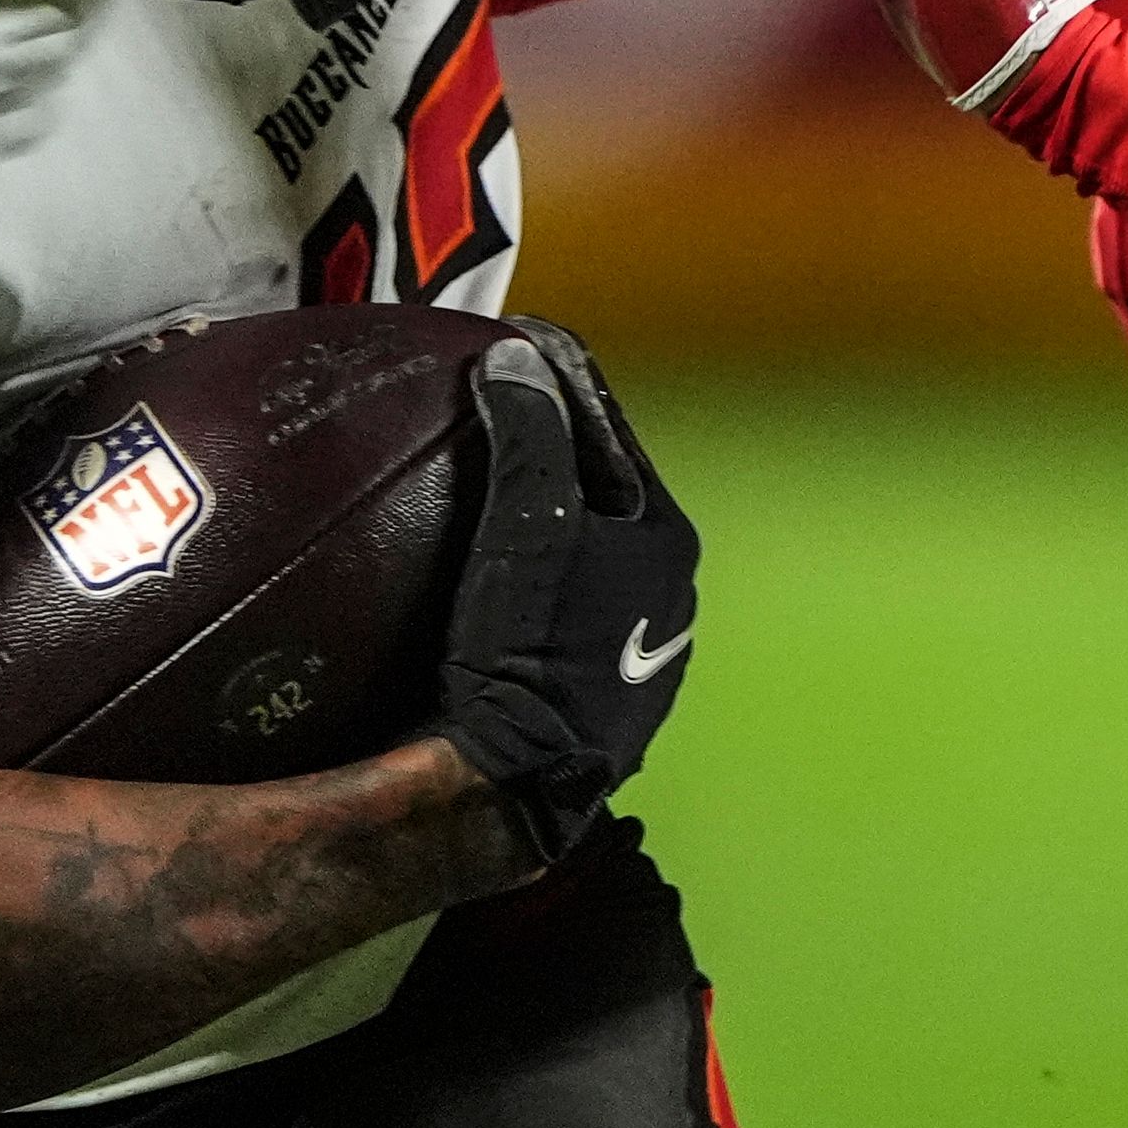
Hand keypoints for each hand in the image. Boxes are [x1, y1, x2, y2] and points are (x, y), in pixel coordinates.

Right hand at [427, 318, 700, 867]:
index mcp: (664, 541)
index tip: (506, 339)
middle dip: (545, 437)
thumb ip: (531, 437)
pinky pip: (550, 597)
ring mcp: (625, 645)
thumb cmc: (534, 653)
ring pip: (575, 544)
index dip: (555, 374)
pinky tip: (464, 563)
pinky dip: (515, 563)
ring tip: (468, 470)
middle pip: (595, 484)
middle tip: (481, 396)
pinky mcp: (582, 687)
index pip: (606, 427)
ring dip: (531, 503)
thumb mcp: (532, 529)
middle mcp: (660, 590)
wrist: (517, 788)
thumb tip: (516, 359)